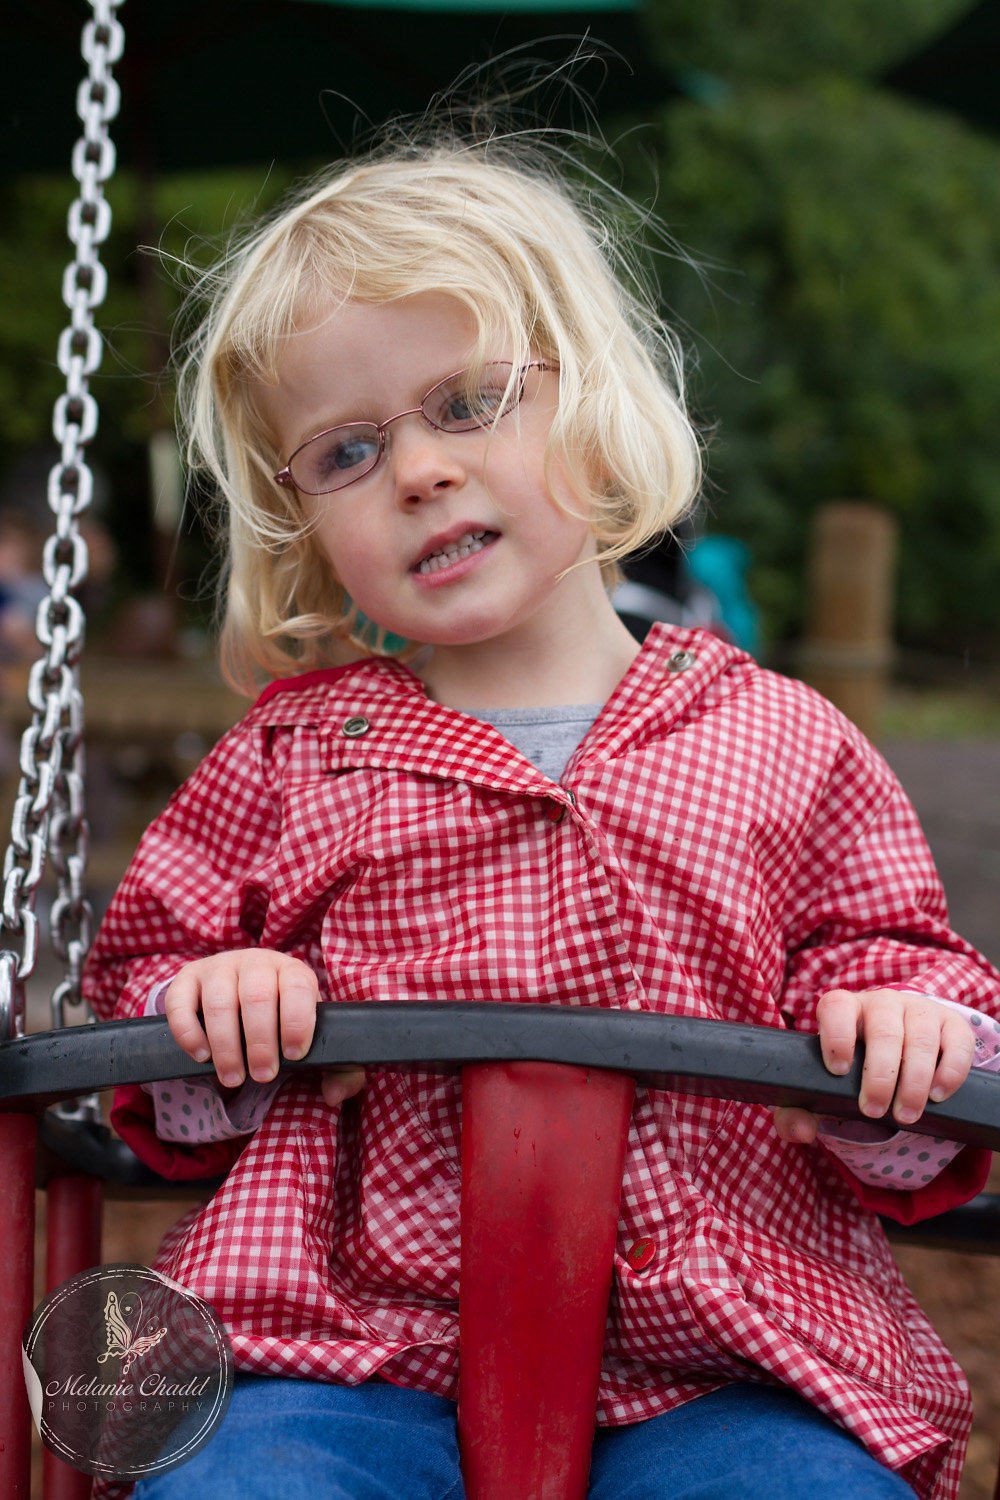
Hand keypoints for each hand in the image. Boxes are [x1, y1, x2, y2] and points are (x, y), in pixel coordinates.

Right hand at [163, 949, 366, 1108]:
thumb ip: (337, 1069)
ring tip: (232, 1076)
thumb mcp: (311, 1037)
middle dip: (260, 1043)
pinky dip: (189, 1033)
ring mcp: (219, 967)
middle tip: (262, 1076)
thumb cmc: (282, 1020)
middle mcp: (256, 962)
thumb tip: (335, 1095)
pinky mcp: (188, 978)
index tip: (294, 1056)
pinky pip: (180, 1002)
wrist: (240, 990)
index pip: (298, 987)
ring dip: (226, 1045)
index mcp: (292, 971)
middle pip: (257, 996)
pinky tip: (202, 1055)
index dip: (297, 1022)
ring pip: (219, 1002)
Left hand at [773, 988, 975, 1144]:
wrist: (898, 1047)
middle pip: (884, 1031)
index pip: (836, 1007)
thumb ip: (800, 1108)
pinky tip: (937, 1095)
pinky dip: (949, 1072)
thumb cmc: (853, 1065)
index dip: (837, 1036)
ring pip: (920, 1039)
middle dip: (880, 1076)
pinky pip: (957, 1044)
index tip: (839, 1070)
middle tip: (874, 1111)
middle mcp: (882, 1003)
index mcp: (844, 1007)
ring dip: (914, 1081)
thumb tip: (803, 1131)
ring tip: (906, 1114)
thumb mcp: (824, 1081)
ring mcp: (919, 1010)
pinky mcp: (952, 1024)